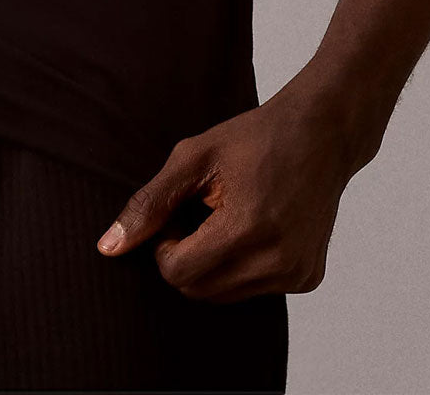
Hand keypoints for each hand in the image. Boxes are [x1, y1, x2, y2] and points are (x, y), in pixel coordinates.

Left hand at [95, 85, 354, 303]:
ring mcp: (297, 274)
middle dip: (186, 258)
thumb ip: (149, 204)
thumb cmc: (254, 138)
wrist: (321, 133)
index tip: (177, 215)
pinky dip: (242, 267)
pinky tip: (254, 227)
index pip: (178, 274)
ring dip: (213, 265)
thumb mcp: (193, 158)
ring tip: (227, 217)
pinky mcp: (308, 278)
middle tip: (200, 214)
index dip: (164, 247)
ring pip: (225, 296)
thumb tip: (108, 248)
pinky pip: (254, 290)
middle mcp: (278, 261)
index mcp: (247, 229)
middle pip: (199, 291)